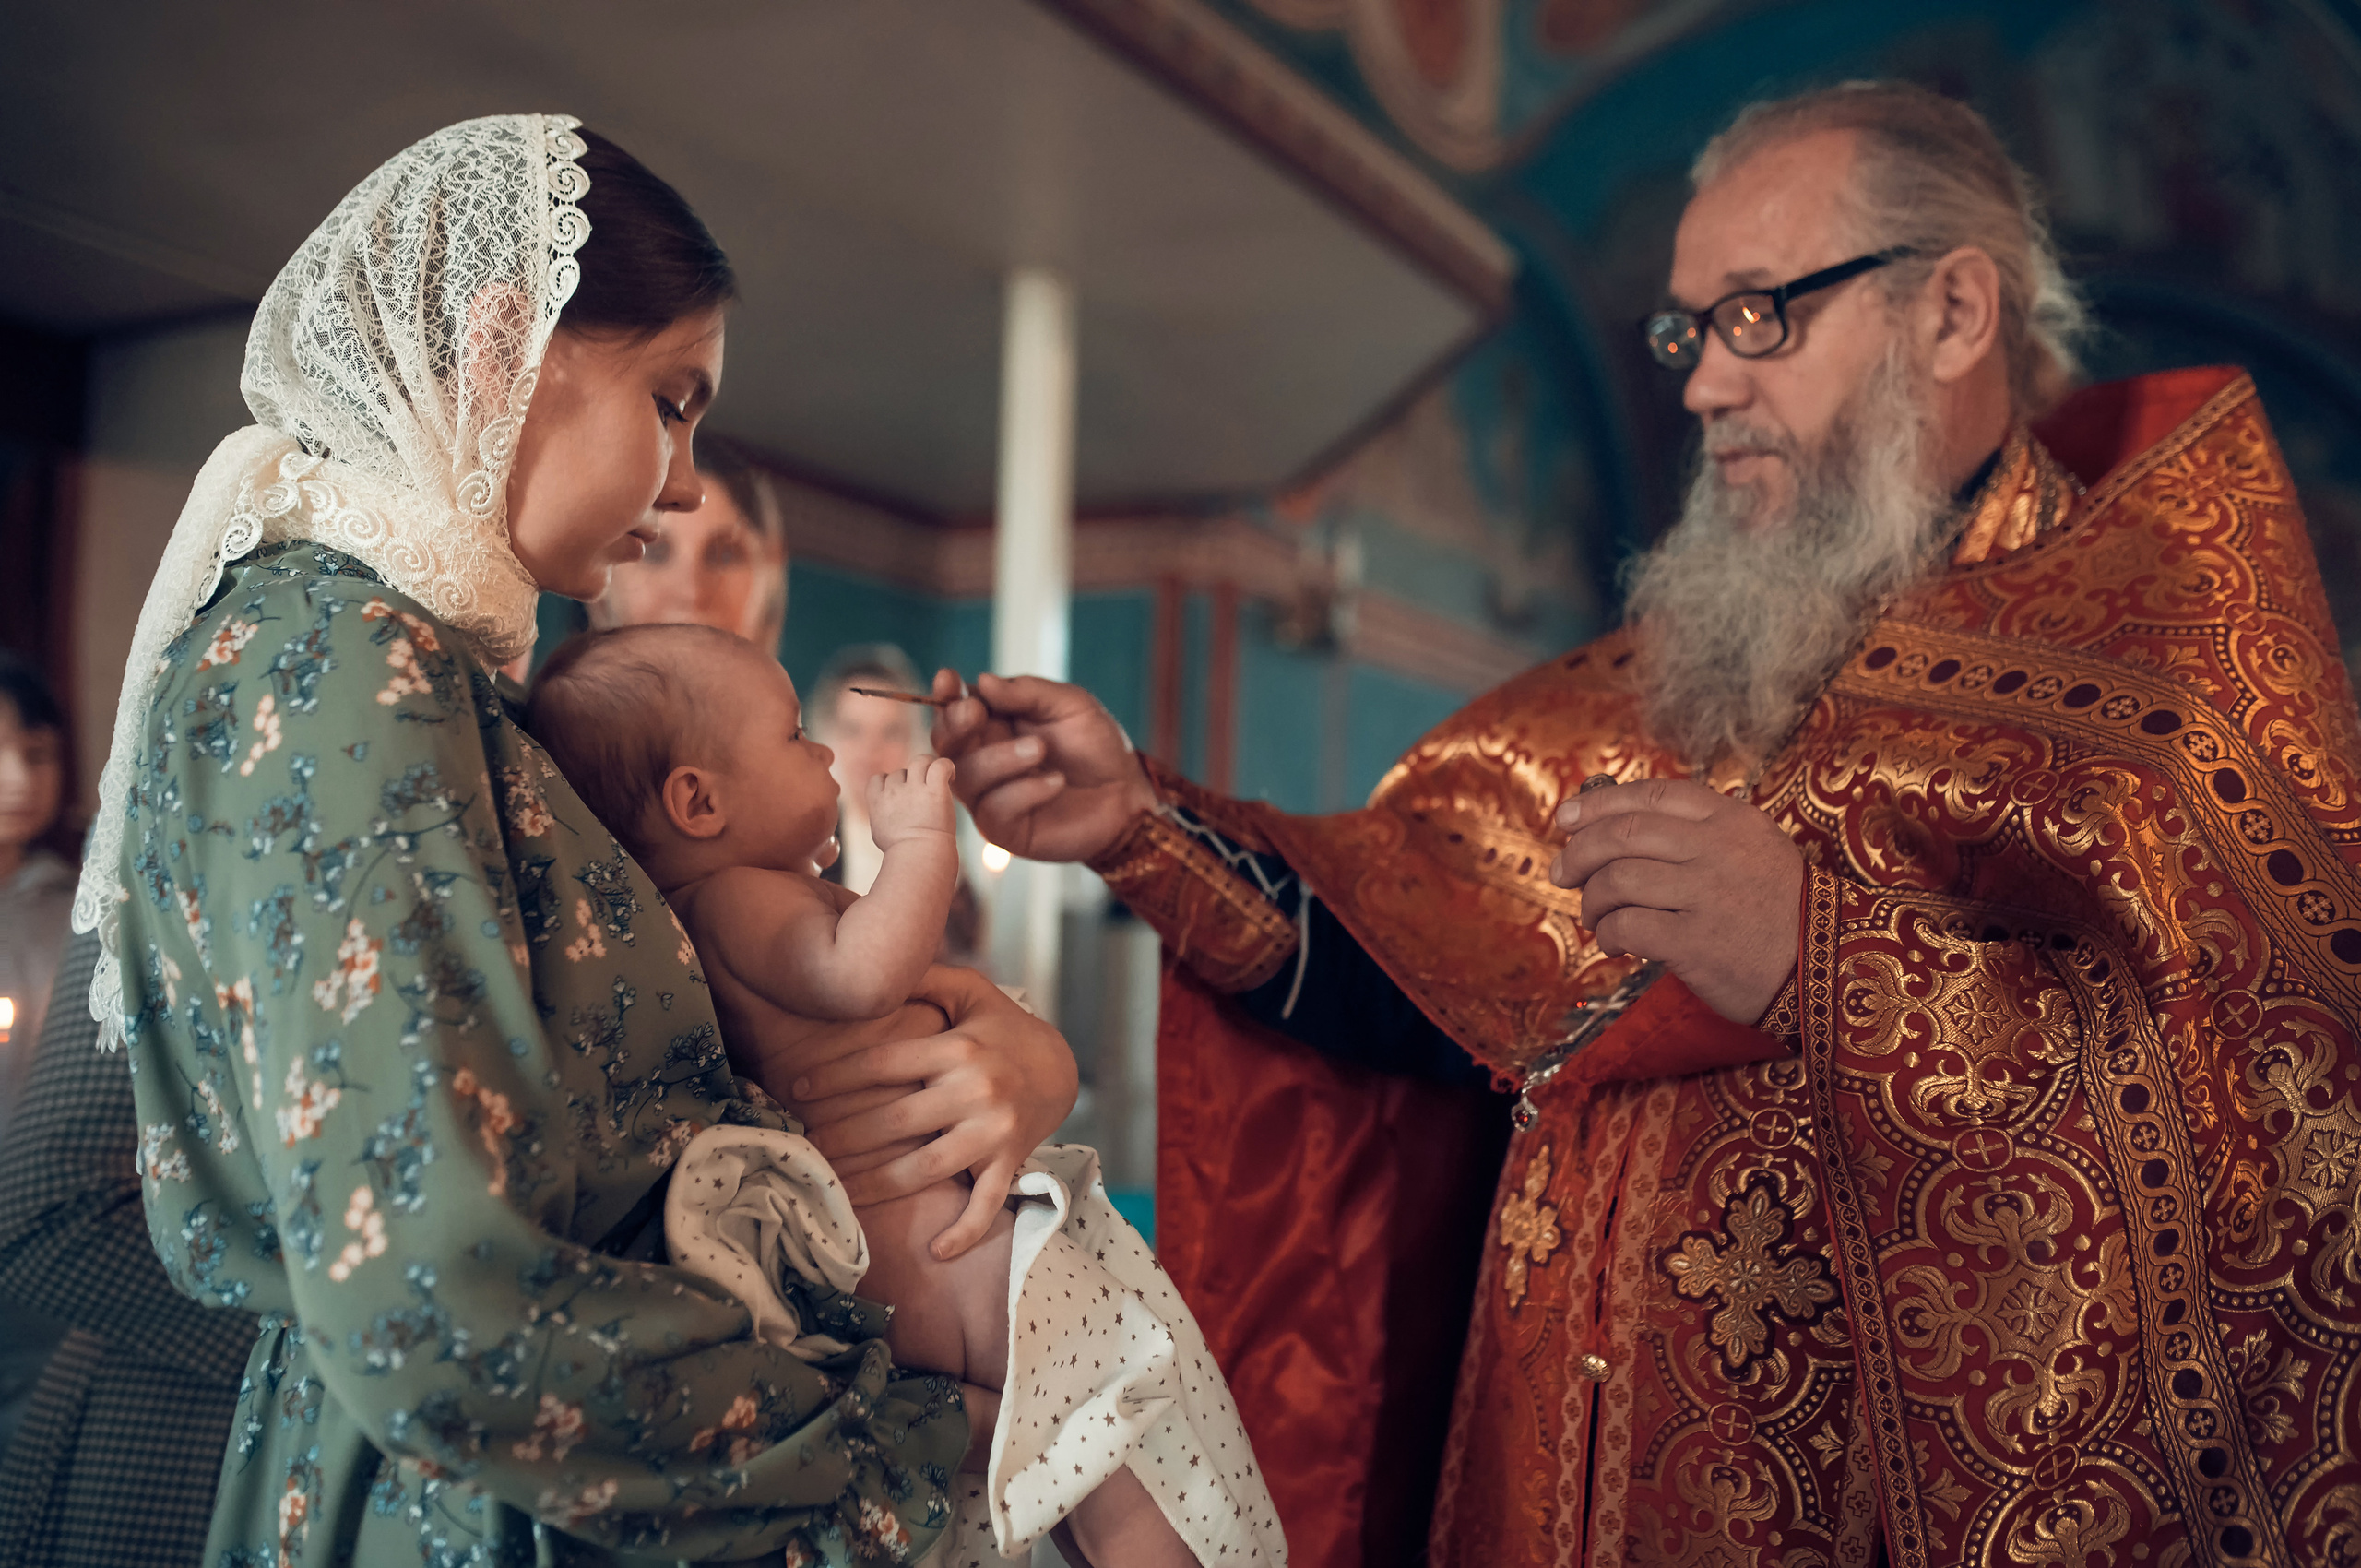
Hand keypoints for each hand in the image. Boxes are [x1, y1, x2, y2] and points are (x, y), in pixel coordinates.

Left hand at [789, 966, 1076, 1258]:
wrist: (1063, 1068)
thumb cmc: (1003, 1029)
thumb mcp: (971, 992)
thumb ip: (924, 978)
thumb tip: (875, 968)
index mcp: (959, 1048)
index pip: (884, 1064)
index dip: (836, 1077)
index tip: (798, 1091)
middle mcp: (976, 1090)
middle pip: (893, 1120)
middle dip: (841, 1135)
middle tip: (803, 1146)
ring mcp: (994, 1131)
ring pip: (923, 1167)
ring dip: (873, 1183)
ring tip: (833, 1189)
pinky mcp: (1010, 1162)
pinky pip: (986, 1203)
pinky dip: (964, 1231)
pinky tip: (935, 1251)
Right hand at [866, 756, 956, 850]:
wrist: (918, 857)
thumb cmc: (901, 853)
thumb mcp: (881, 833)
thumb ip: (882, 815)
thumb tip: (887, 811)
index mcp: (877, 801)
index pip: (878, 778)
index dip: (889, 782)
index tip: (901, 796)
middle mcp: (894, 791)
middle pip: (901, 772)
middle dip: (911, 781)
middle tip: (924, 798)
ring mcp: (914, 788)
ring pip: (920, 761)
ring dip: (929, 767)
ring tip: (938, 781)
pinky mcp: (935, 790)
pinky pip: (941, 764)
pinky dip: (947, 766)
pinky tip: (951, 778)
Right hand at [927, 669, 1156, 862]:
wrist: (1127, 793)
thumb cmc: (1096, 746)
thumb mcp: (1070, 704)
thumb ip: (1028, 692)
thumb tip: (983, 681)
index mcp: (994, 726)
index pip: (955, 710)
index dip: (946, 695)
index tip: (947, 679)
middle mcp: (984, 760)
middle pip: (946, 745)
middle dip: (955, 725)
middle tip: (976, 712)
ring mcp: (991, 797)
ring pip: (967, 777)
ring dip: (1000, 758)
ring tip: (1041, 749)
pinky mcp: (1005, 830)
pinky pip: (995, 809)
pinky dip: (1025, 791)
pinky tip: (1056, 781)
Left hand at [1549, 778, 1803, 1023]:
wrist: (1833, 967)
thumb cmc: (1784, 912)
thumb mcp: (1755, 850)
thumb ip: (1700, 835)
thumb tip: (1619, 830)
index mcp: (1731, 820)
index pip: (1652, 796)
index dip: (1600, 804)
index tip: (1566, 818)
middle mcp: (1717, 849)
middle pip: (1624, 834)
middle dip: (1579, 852)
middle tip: (1563, 872)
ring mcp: (1706, 894)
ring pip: (1618, 879)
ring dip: (1592, 899)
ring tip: (1594, 916)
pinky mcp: (1696, 942)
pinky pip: (1628, 926)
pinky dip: (1608, 933)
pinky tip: (1614, 944)